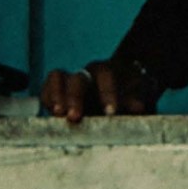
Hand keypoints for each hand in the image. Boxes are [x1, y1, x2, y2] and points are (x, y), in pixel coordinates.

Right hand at [39, 58, 156, 124]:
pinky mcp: (59, 92)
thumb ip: (137, 100)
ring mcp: (71, 81)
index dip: (107, 93)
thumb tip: (137, 107)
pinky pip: (47, 89)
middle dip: (75, 97)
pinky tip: (50, 115)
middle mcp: (87, 74)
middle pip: (77, 78)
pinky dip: (47, 99)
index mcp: (109, 72)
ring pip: (57, 78)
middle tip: (74, 117)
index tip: (110, 112)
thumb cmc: (132, 92)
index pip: (106, 76)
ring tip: (58, 114)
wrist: (125, 86)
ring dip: (56, 96)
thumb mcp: (140, 94)